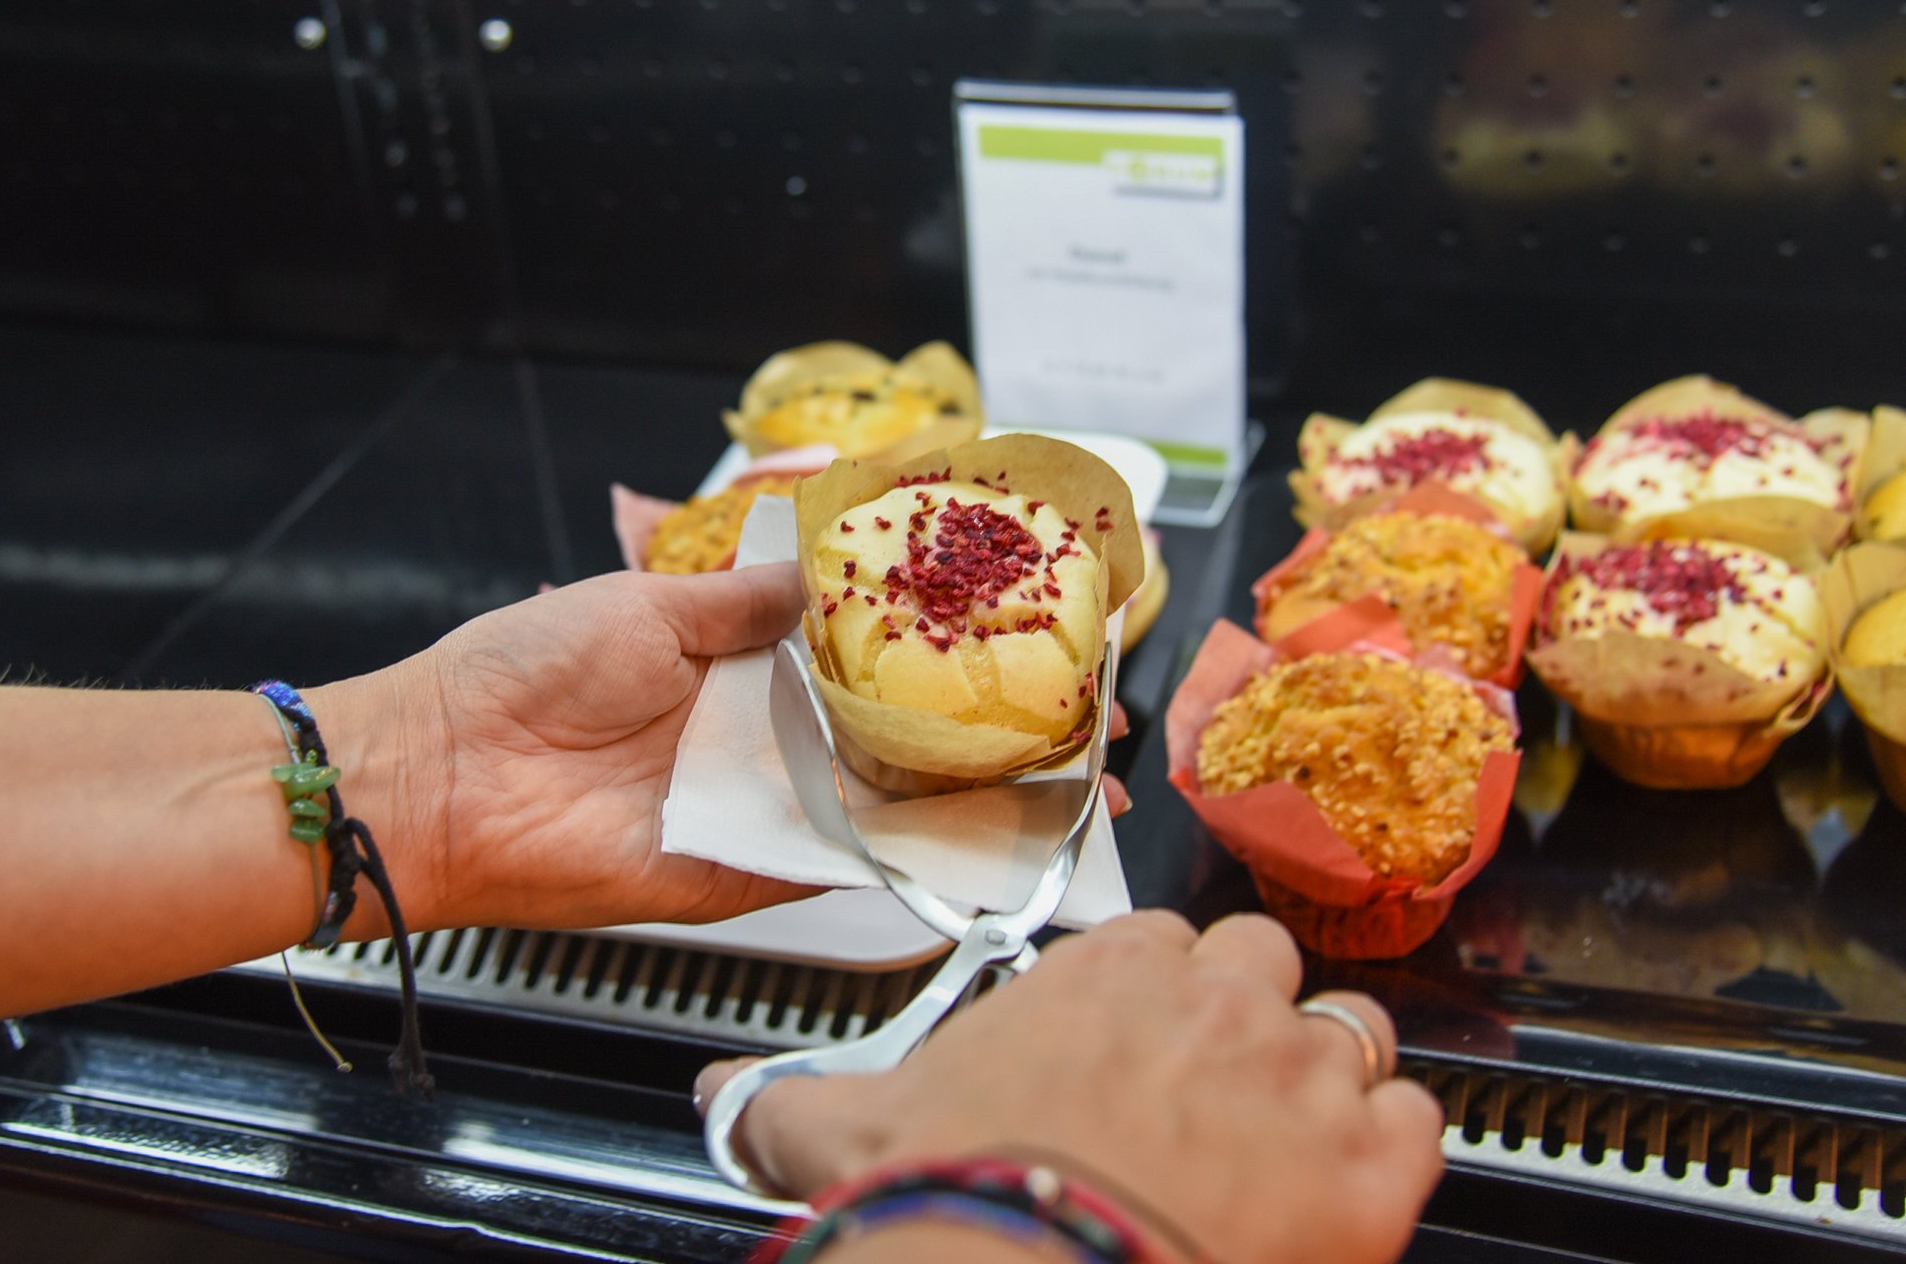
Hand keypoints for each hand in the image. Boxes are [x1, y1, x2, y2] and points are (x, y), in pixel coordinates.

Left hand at [328, 564, 1133, 933]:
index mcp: (740, 664)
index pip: (867, 658)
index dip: (942, 651)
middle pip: (898, 739)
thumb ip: (752, 597)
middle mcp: (763, 739)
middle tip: (1081, 724)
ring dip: (977, 802)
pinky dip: (916, 859)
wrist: (445, 774)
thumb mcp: (652, 601)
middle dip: (988, 734)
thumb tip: (835, 566)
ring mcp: (763, 808)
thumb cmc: (525, 672)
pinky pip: (844, 865)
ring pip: (892, 806)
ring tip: (1069, 789)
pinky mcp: (749, 872)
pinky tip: (994, 842)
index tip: (1021, 636)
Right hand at [698, 911, 1443, 1263]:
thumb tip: (725, 1095)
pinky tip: (1344, 1190)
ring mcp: (1300, 1075)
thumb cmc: (952, 1198)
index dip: (1158, 996)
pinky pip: (1416, 1121)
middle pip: (1264, 965)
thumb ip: (781, 1099)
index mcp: (1105, 972)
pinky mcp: (1369, 1165)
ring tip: (1287, 1139)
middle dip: (1248, 1018)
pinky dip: (1387, 1152)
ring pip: (1351, 1031)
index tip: (1141, 1041)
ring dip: (1327, 1075)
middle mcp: (1213, 999)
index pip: (1163, 942)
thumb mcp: (842, 1131)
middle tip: (1215, 1091)